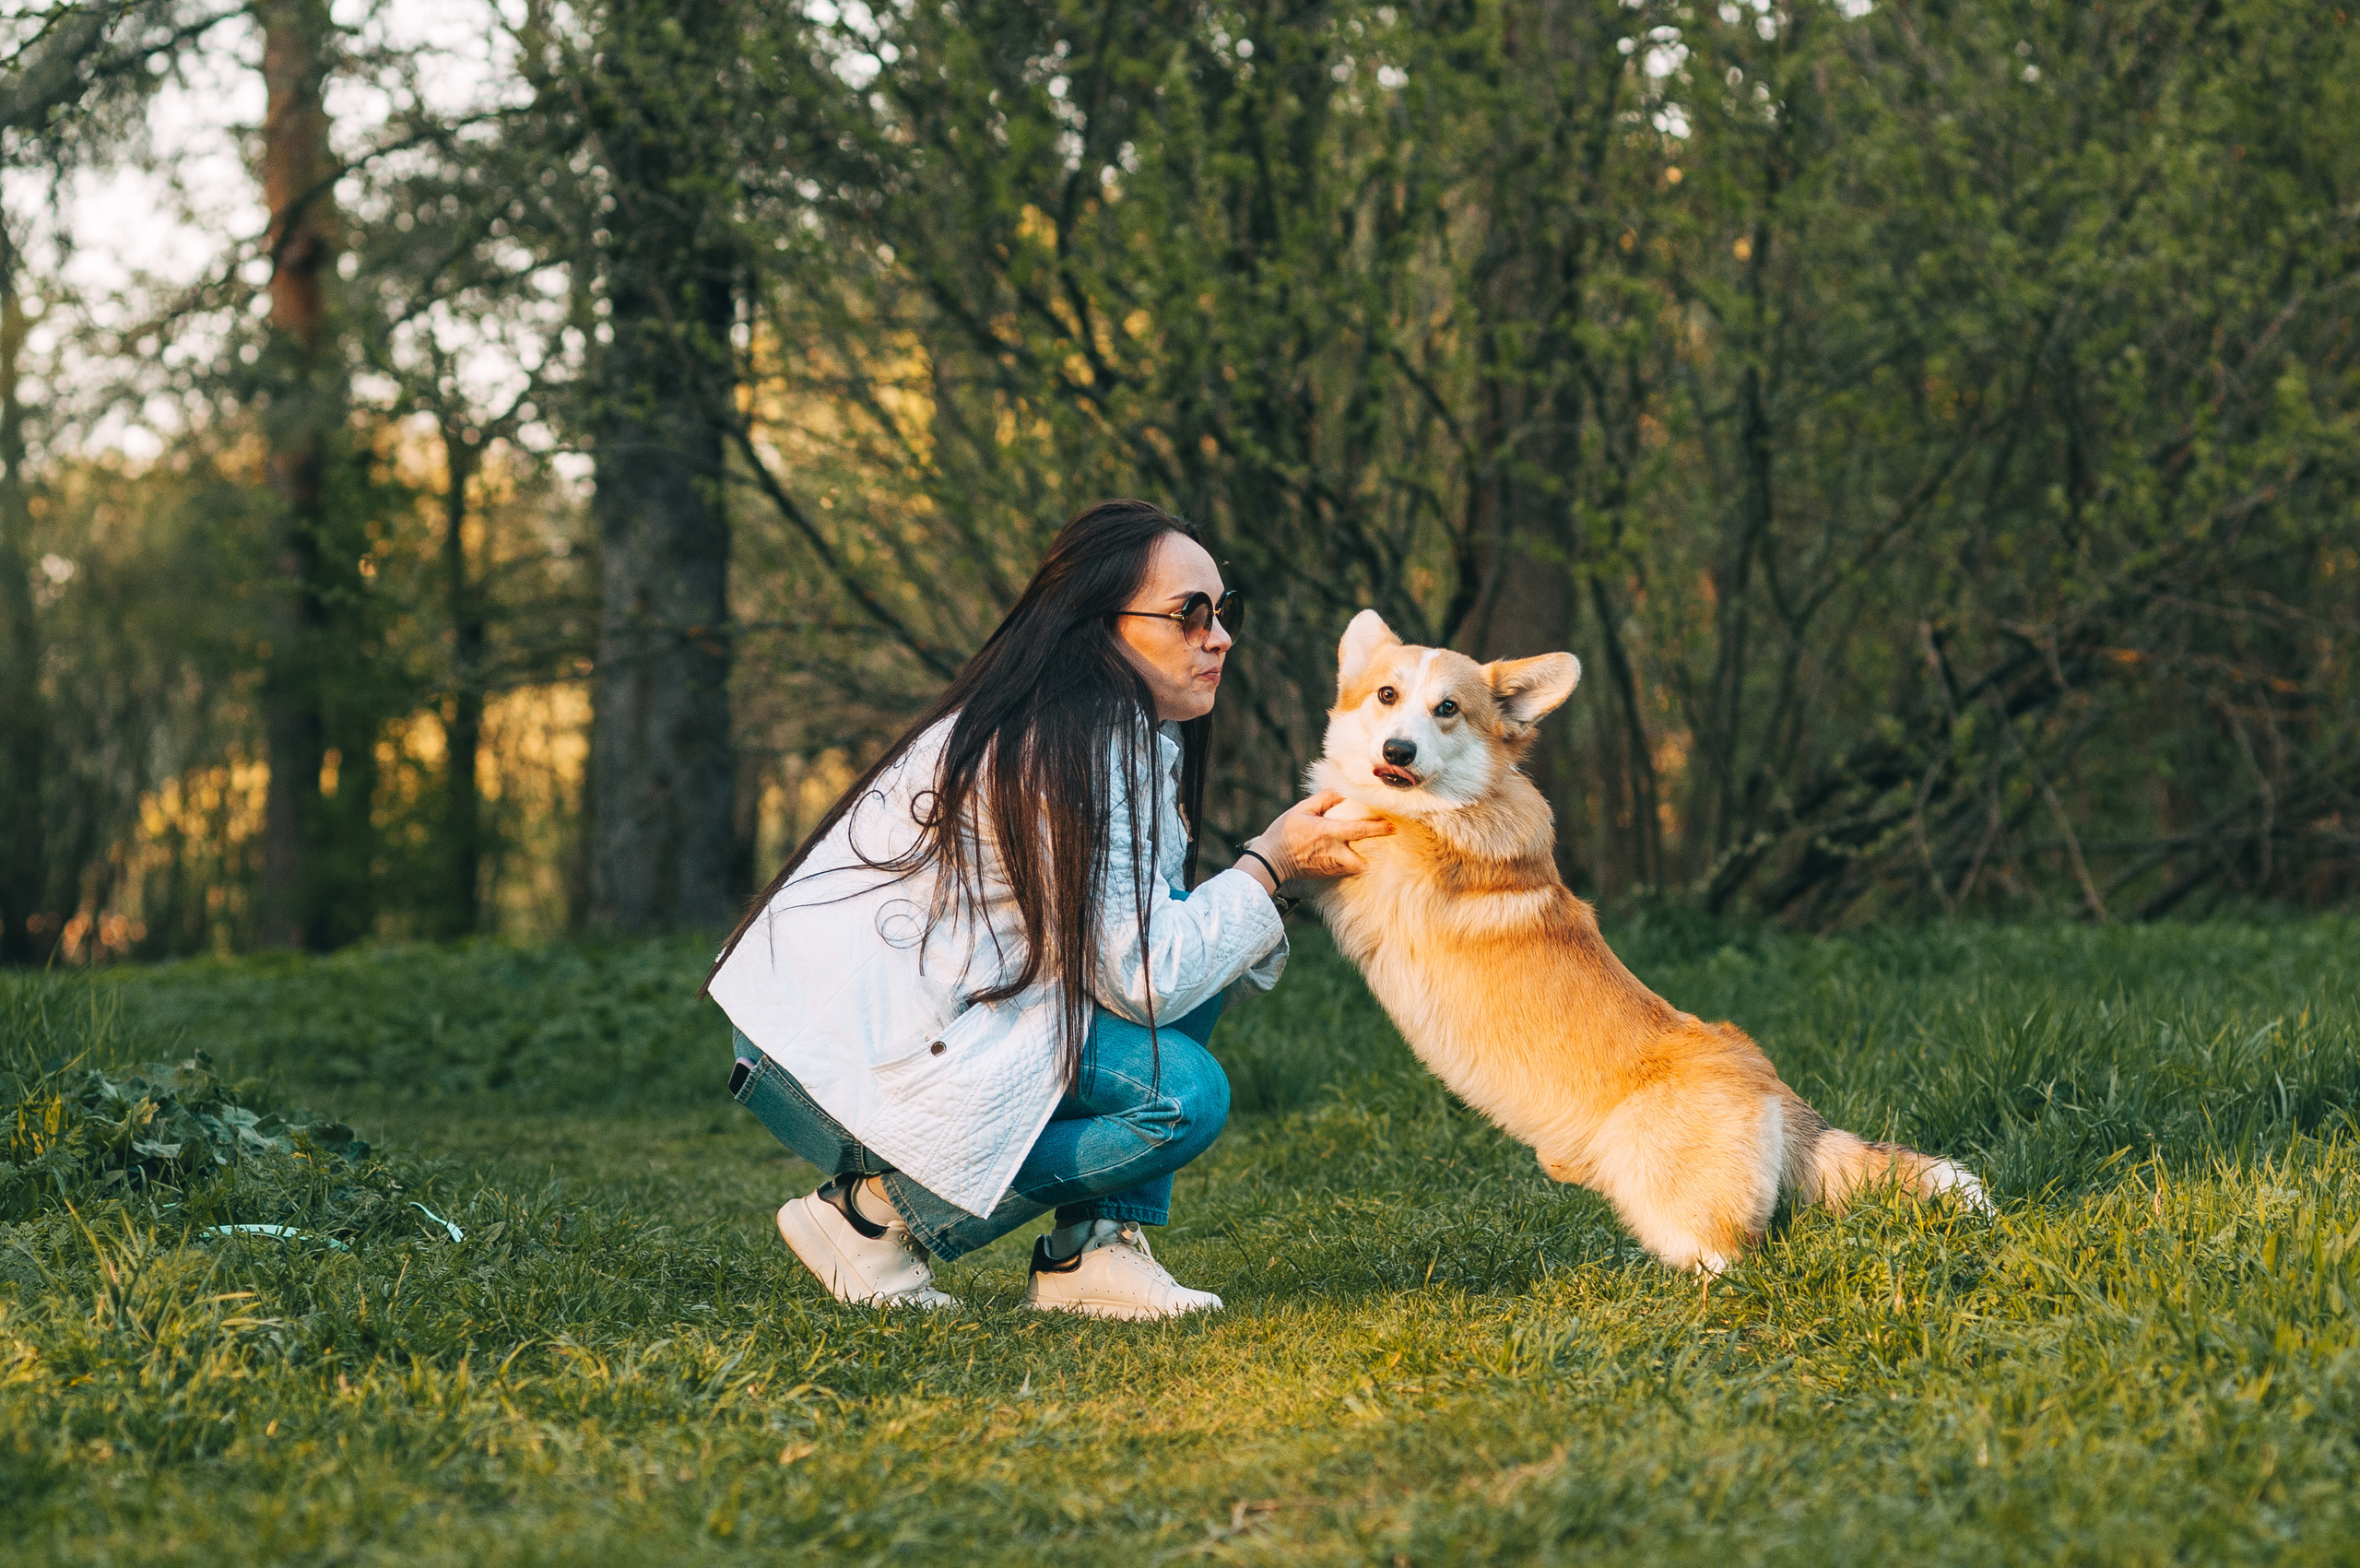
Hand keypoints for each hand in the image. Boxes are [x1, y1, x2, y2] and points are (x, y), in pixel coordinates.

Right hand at [1240, 790, 1392, 887]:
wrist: (1270, 860)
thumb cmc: (1284, 833)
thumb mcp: (1301, 809)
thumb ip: (1323, 800)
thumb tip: (1340, 794)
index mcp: (1329, 833)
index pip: (1360, 829)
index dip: (1378, 827)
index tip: (1391, 825)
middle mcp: (1333, 852)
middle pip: (1362, 861)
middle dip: (1371, 856)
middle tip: (1377, 845)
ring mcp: (1330, 866)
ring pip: (1354, 868)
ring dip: (1359, 860)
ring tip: (1358, 851)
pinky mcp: (1325, 875)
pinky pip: (1343, 871)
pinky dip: (1346, 864)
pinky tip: (1343, 856)